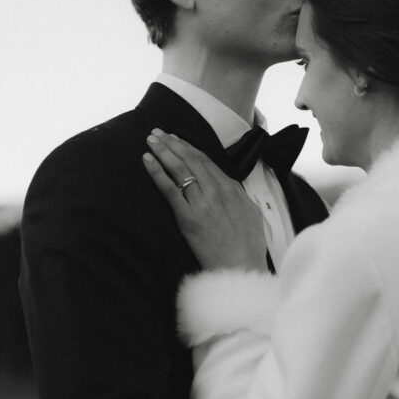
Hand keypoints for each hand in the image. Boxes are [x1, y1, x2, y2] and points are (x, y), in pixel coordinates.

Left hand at [142, 129, 268, 272]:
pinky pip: (170, 188)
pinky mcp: (188, 217)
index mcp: (232, 189)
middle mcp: (217, 190)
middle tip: (158, 132)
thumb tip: (230, 189)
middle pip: (192, 160)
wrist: (241, 266)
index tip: (177, 139)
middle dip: (173, 143)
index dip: (189, 148)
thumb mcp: (251, 215)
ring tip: (151, 139)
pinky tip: (147, 160)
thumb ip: (237, 198)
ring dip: (164, 151)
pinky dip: (157, 172)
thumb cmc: (247, 247)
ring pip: (180, 168)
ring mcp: (202, 202)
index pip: (207, 161)